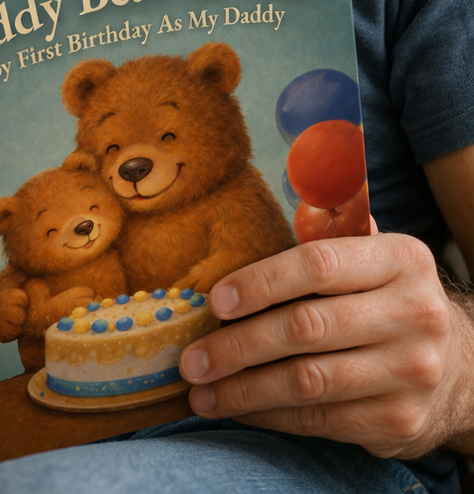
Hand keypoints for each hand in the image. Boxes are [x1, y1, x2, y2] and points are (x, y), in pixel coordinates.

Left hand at [178, 230, 473, 458]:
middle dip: (237, 345)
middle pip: (305, 328)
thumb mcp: (371, 255)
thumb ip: (323, 232)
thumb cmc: (385, 297)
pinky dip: (270, 414)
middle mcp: (414, 314)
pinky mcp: (401, 420)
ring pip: (308, 382)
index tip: (215, 300)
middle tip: (191, 358)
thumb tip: (247, 217)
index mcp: (400, 259)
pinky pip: (319, 419)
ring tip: (200, 390)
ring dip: (244, 389)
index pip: (317, 265)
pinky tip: (237, 407)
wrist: (459, 367)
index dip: (260, 282)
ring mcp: (411, 372)